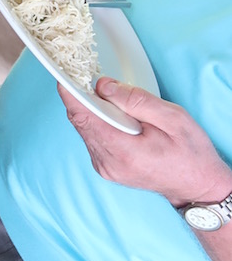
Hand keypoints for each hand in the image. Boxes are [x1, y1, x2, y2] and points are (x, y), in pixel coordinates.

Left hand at [58, 77, 231, 205]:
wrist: (197, 187)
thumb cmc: (191, 153)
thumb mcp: (172, 118)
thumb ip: (136, 100)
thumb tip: (103, 86)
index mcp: (122, 150)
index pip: (84, 117)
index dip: (71, 93)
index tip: (64, 73)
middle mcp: (107, 162)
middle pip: (81, 122)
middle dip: (81, 96)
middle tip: (86, 74)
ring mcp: (105, 167)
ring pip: (85, 129)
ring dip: (90, 109)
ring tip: (105, 93)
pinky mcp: (107, 167)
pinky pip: (93, 138)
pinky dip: (98, 121)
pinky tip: (112, 112)